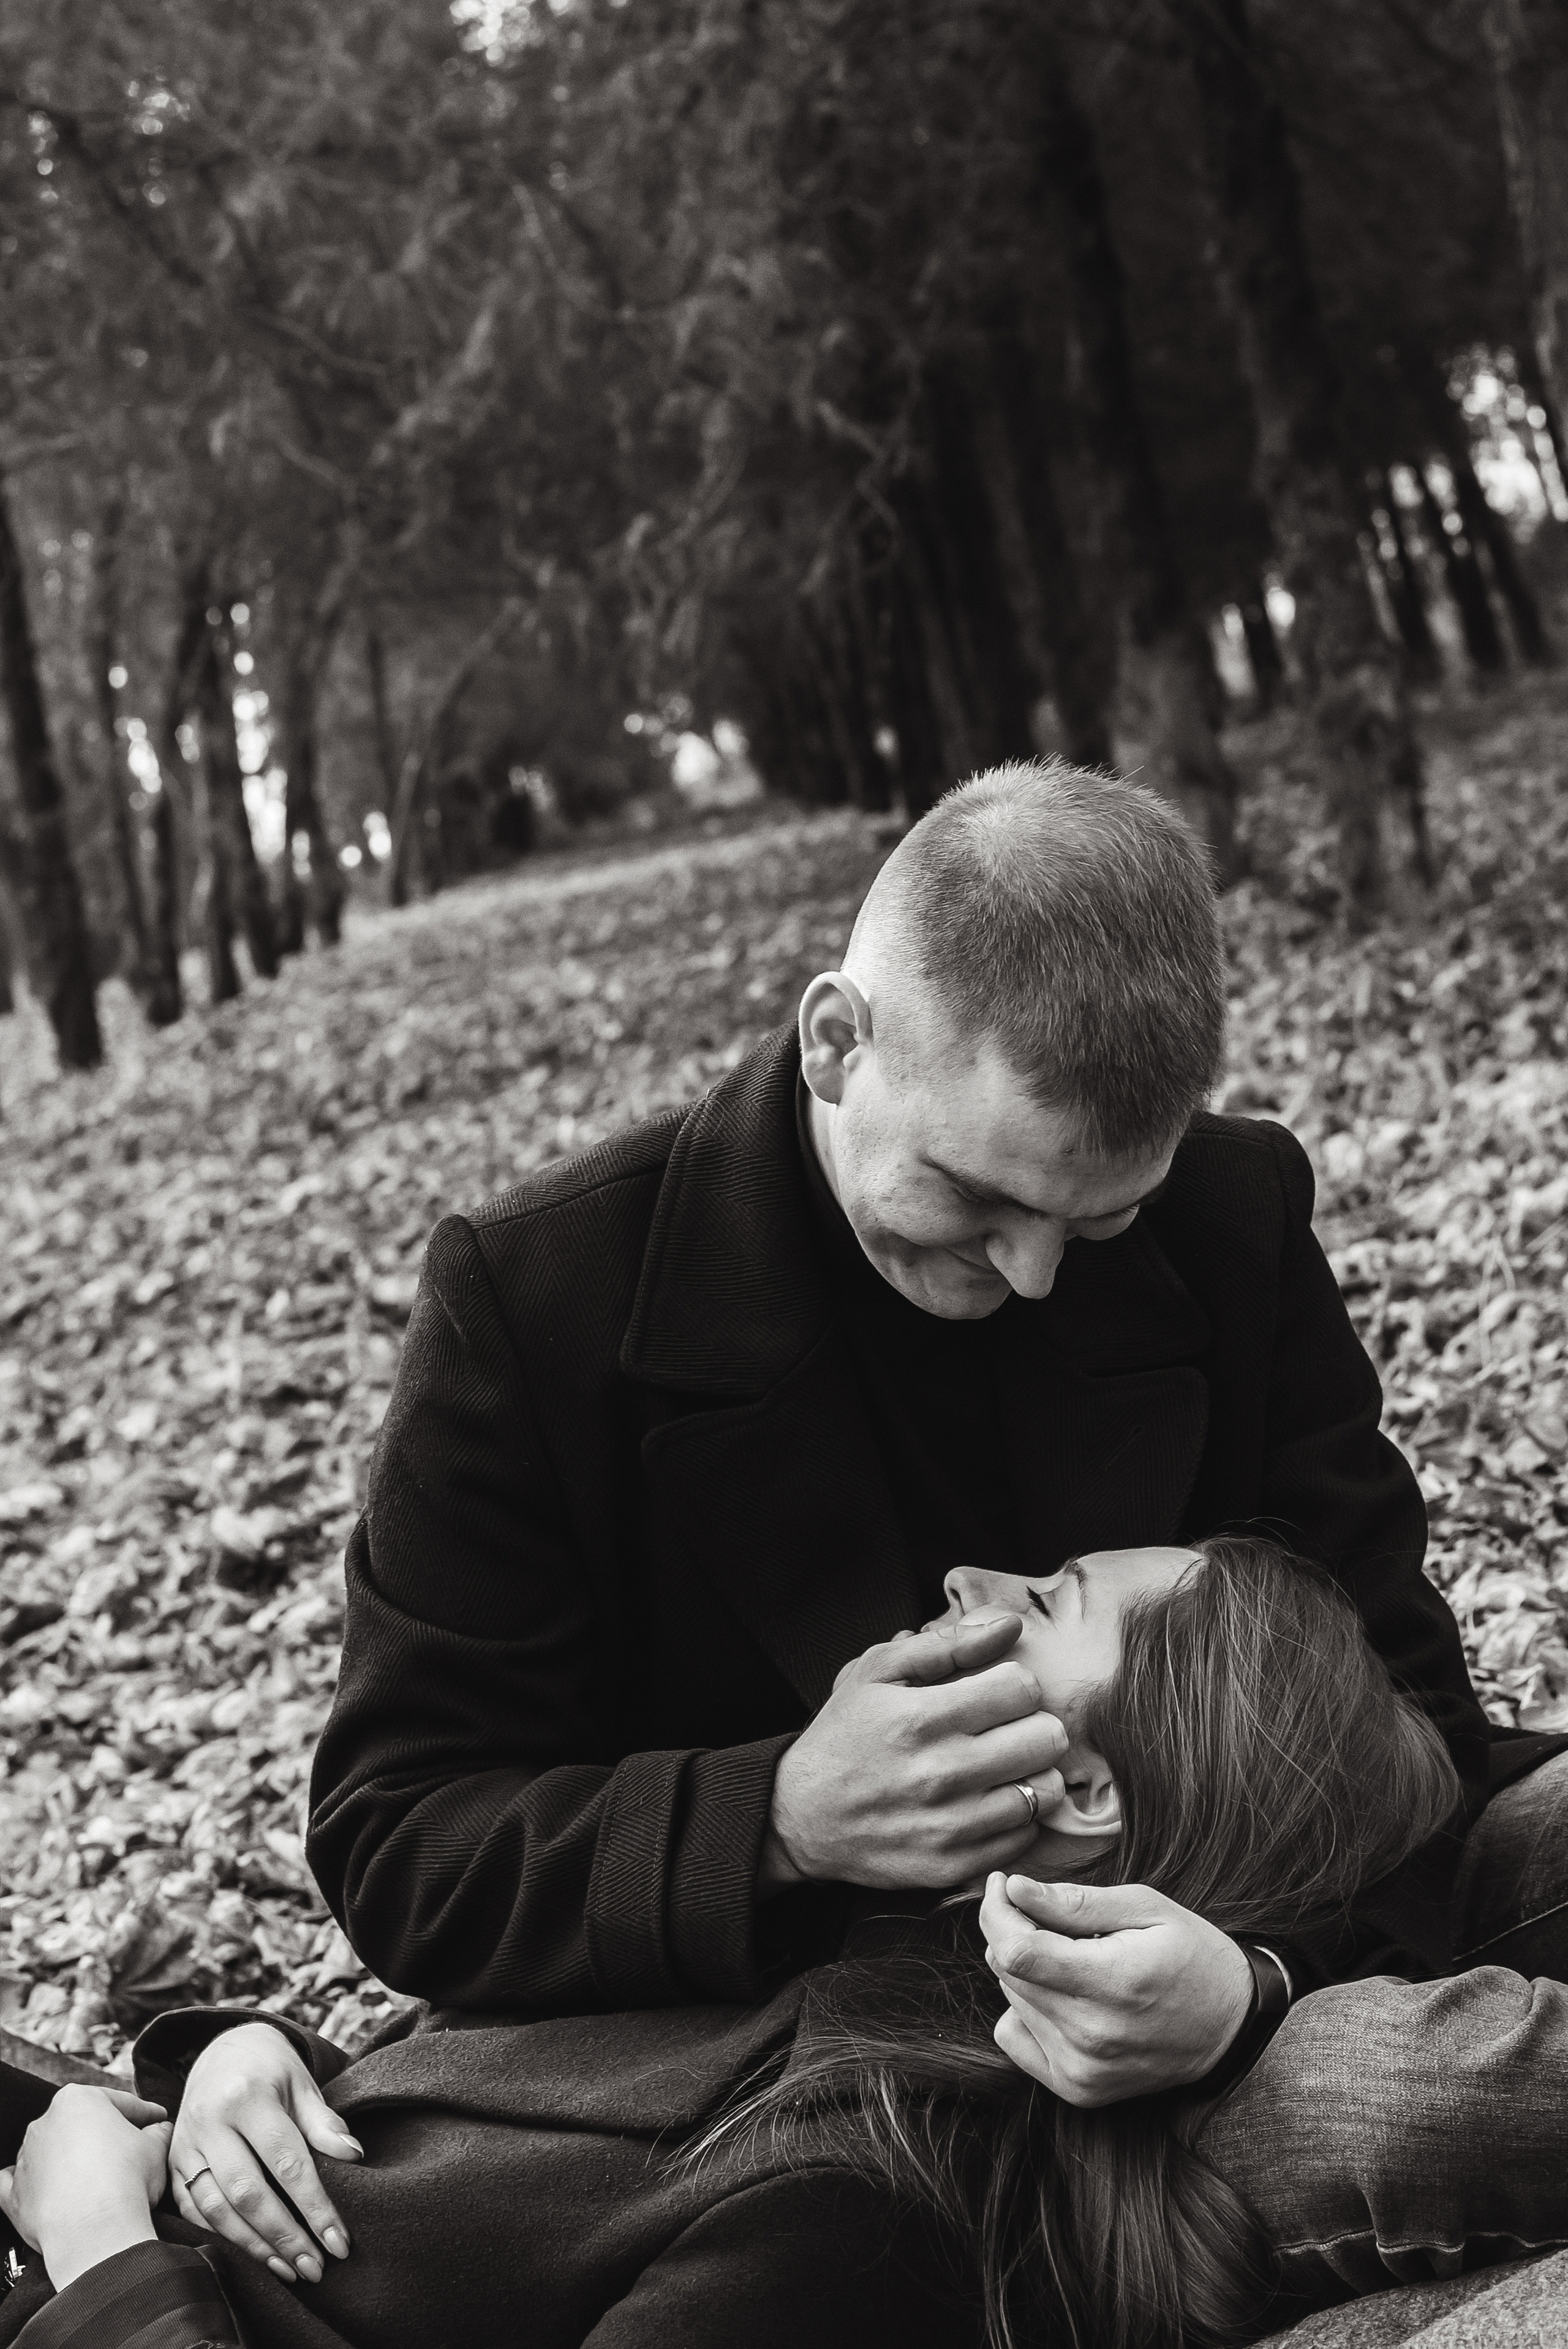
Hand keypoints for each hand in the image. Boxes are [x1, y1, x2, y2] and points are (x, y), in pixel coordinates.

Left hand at [0, 2085, 169, 2292]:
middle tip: (130, 2151)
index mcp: (78, 2099)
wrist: (95, 2231)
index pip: (119, 2103)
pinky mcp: (13, 2194)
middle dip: (103, 2136)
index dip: (144, 2113)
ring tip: (96, 2178)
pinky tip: (42, 2186)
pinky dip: (29, 2184)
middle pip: (82, 2125)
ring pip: (51, 2151)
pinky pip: (17, 2184)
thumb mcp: (157, 2146)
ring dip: (70, 2160)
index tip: (156, 2121)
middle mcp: (45, 2123)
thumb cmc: (125, 2181)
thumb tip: (159, 2130)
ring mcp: (26, 2159)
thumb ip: (158, 2131)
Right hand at [169, 2023, 362, 2285]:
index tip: (339, 2242)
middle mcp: (210, 2122)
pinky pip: (193, 2212)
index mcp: (247, 2096)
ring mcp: (186, 2146)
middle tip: (315, 2269)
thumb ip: (324, 2123)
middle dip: (284, 2237)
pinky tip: (254, 2256)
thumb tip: (354, 2156)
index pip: (287, 2162)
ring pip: (216, 2210)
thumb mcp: (302, 2084)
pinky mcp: (171, 2164)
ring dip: (254, 2247)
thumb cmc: (271, 2071)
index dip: (315, 2207)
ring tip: (290, 2270)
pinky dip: (223, 2238)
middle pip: (248, 2193)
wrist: (222, 2052)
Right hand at [764, 1612, 1067, 1890]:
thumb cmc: (846, 1735)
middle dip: (1032, 1724)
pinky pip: (1025, 1837)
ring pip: (1045, 1791)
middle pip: (1046, 1738)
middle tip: (1007, 1728)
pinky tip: (991, 1800)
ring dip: (1031, 1773)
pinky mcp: (953, 1865)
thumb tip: (1010, 1624)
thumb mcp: (878, 1672)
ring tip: (1005, 1765)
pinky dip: (1017, 1817)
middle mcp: (940, 1774)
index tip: (995, 1692)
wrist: (802, 1815)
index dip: (1014, 1682)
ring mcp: (949, 1826)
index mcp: (922, 1718)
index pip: (1022, 1688)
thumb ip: (947, 1643)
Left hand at [980, 1873, 1252, 2105]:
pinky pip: (1014, 2036)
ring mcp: (1083, 2068)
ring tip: (1072, 1957)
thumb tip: (1013, 1888)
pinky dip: (1025, 2008)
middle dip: (1011, 1929)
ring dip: (1026, 1968)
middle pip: (1008, 1972)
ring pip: (1011, 1999)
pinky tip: (1062, 1995)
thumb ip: (1075, 1901)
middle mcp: (1092, 2034)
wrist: (1230, 2029)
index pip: (1017, 1951)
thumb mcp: (1146, 1908)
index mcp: (1113, 1983)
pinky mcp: (1077, 2088)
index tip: (1003, 1884)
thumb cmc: (1191, 1955)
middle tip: (1042, 1911)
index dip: (997, 1910)